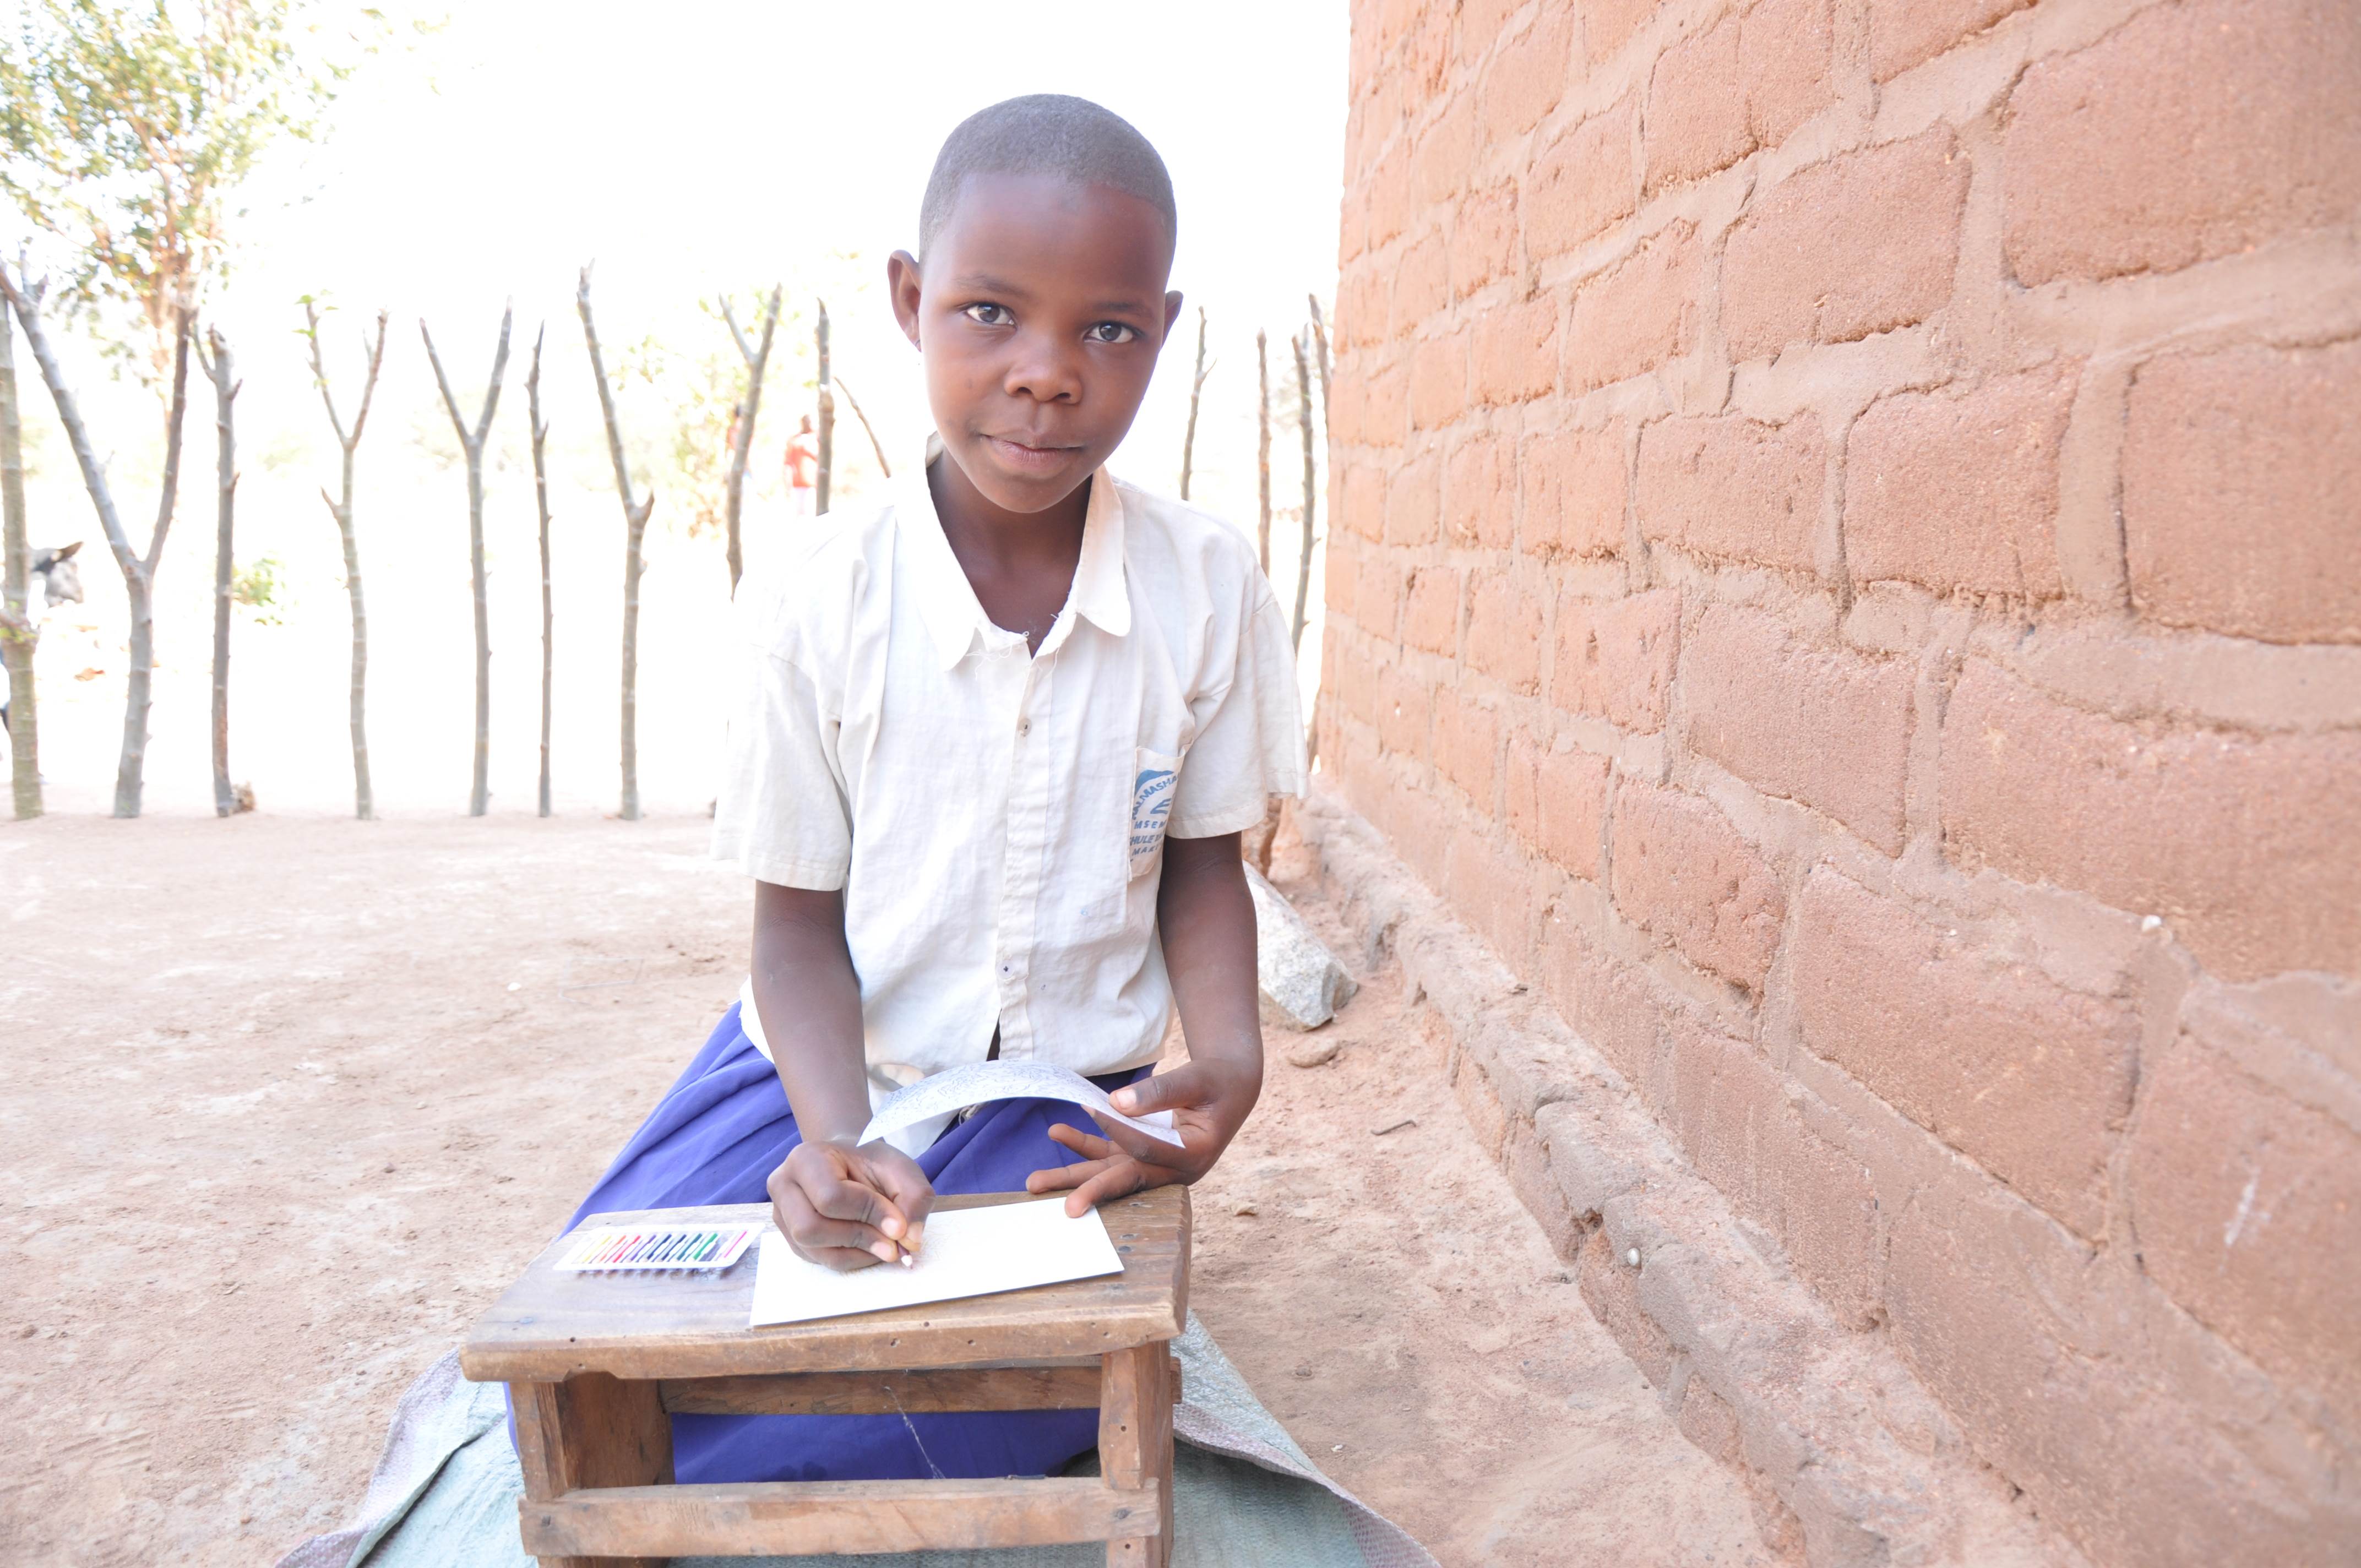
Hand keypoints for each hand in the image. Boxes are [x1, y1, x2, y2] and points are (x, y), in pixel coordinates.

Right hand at [767, 1139, 933, 1271]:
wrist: (849, 1165)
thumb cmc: (871, 1164)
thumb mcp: (901, 1169)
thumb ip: (913, 1198)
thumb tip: (908, 1241)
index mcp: (805, 1158)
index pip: (831, 1197)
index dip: (869, 1214)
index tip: (900, 1225)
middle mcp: (784, 1186)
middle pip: (811, 1228)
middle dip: (858, 1238)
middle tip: (893, 1242)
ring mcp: (782, 1215)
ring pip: (813, 1249)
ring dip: (856, 1253)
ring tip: (885, 1245)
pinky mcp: (791, 1239)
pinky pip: (818, 1260)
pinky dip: (850, 1259)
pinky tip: (869, 1246)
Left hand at [1025, 1058, 1261, 1215]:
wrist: (1229, 1088)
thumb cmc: (1217, 1082)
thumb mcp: (1197, 1079)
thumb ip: (1160, 1091)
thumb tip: (1115, 1102)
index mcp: (1193, 1156)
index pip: (1147, 1150)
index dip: (1120, 1130)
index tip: (1096, 1108)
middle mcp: (1172, 1170)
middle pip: (1125, 1180)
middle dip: (1090, 1191)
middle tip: (1065, 1210)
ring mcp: (1154, 1164)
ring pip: (1108, 1173)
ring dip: (1072, 1176)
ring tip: (1034, 1182)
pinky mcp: (1140, 1154)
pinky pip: (1107, 1154)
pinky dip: (1082, 1145)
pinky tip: (1057, 1133)